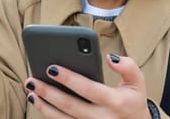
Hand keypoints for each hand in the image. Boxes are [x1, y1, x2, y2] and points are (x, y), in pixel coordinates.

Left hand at [24, 54, 150, 118]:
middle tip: (32, 79)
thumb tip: (110, 57)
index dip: (69, 79)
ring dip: (43, 106)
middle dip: (48, 92)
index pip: (88, 89)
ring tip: (31, 91)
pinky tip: (38, 102)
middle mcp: (101, 118)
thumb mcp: (137, 83)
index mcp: (115, 102)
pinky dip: (48, 114)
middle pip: (70, 105)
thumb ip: (128, 66)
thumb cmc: (132, 102)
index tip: (52, 68)